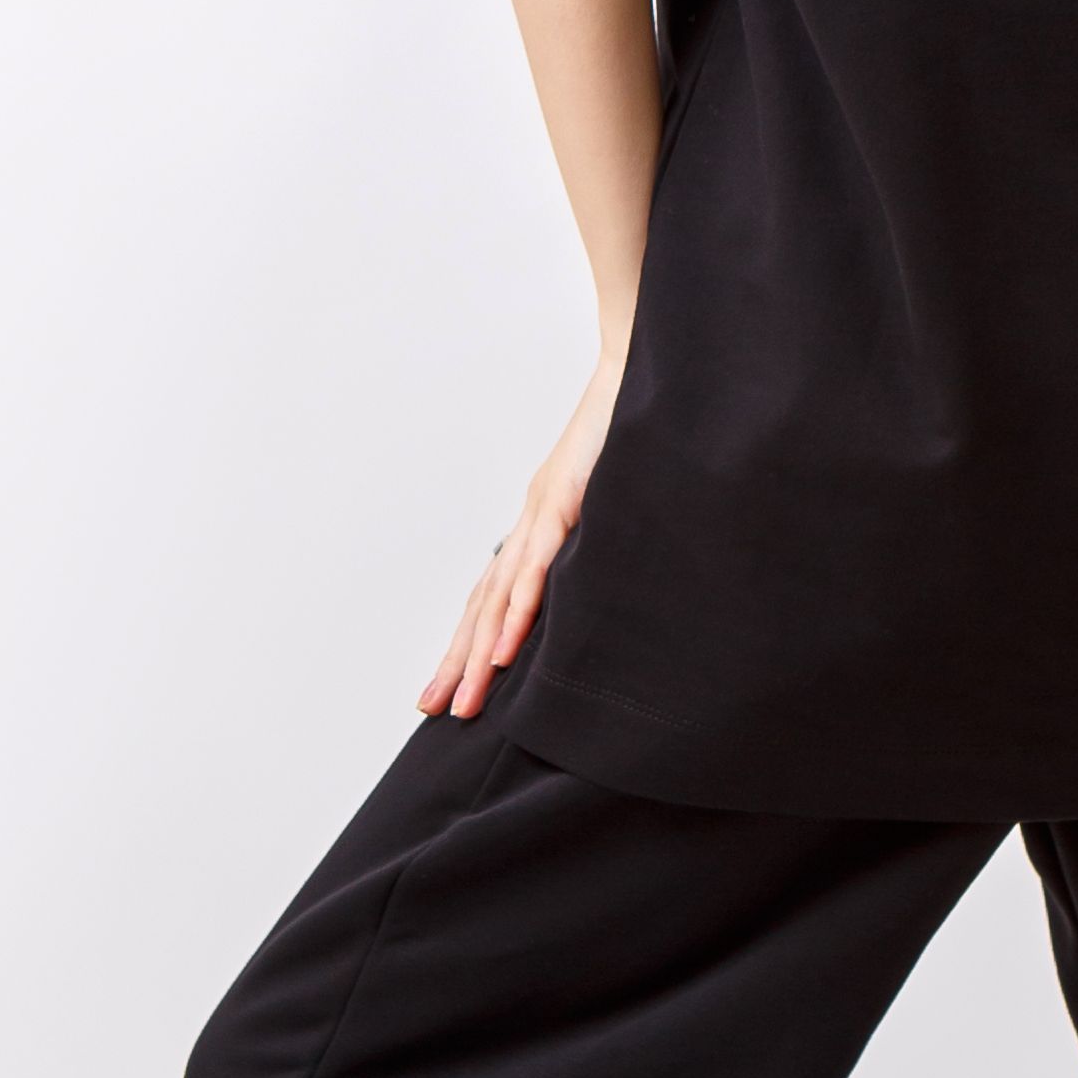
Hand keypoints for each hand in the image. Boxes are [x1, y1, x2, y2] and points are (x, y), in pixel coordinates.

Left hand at [420, 330, 632, 719]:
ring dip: (478, 655)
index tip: (452, 686)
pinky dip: (517, 613)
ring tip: (462, 702)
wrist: (644, 367)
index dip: (471, 641)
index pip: (495, 593)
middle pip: (483, 605)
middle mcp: (529, 520)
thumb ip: (606, 535)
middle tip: (433, 710)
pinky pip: (535, 568)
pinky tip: (502, 653)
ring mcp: (542, 511)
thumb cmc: (637, 430)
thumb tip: (612, 580)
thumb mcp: (619, 497)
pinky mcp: (563, 501)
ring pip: (499, 598)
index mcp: (540, 522)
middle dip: (458, 661)